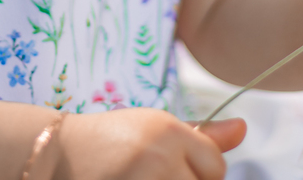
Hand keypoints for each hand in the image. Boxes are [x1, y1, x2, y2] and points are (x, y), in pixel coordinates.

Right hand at [53, 108, 245, 179]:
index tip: (173, 167)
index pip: (216, 167)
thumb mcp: (156, 129)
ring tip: (145, 179)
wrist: (59, 156)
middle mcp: (159, 156)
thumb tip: (243, 127)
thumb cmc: (112, 142)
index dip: (201, 171)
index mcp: (169, 130)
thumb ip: (202, 136)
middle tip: (157, 175)